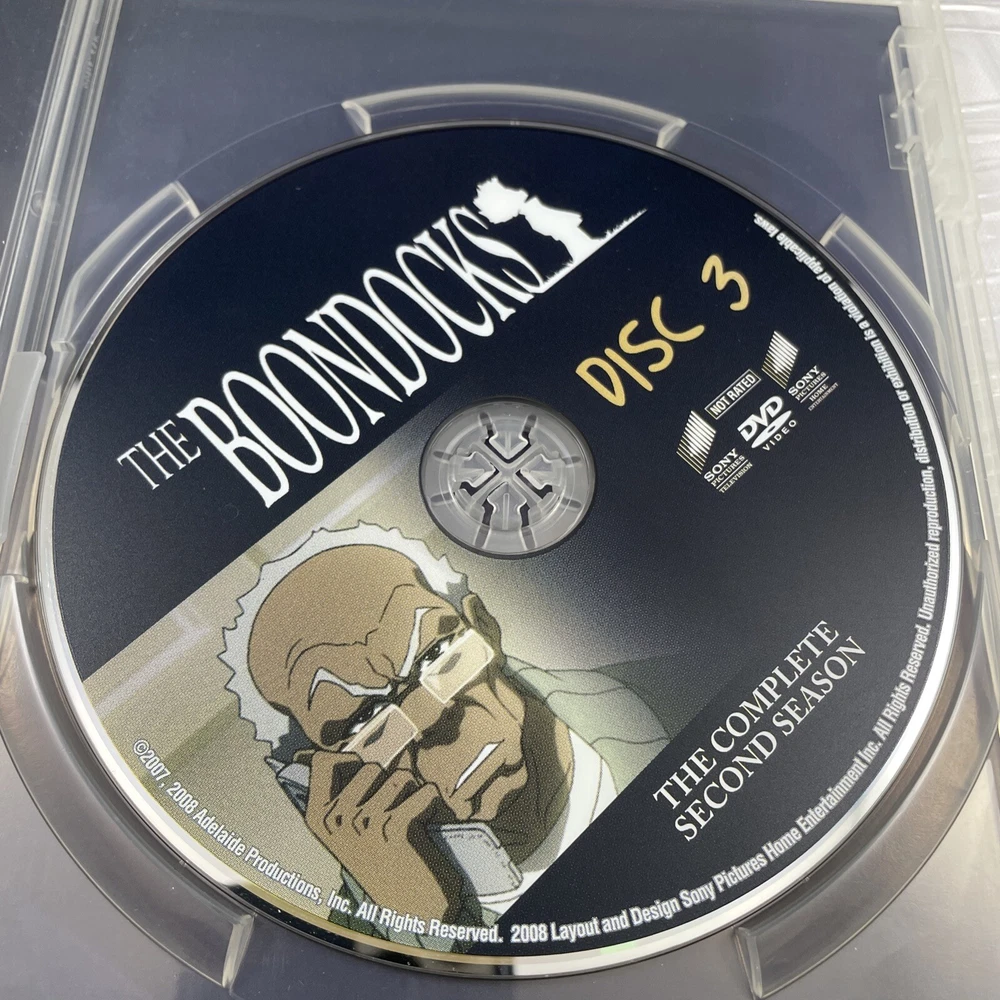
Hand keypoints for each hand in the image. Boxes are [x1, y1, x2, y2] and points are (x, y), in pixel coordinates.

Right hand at [305, 751, 462, 921]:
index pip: (322, 761)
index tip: (363, 775)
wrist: (409, 909)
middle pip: (370, 766)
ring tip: (408, 820)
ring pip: (400, 776)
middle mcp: (335, 819)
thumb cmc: (383, 862)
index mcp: (317, 818)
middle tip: (393, 811)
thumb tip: (356, 746)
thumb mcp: (353, 828)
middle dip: (389, 780)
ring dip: (412, 793)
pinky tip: (424, 821)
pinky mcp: (394, 828)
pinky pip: (422, 791)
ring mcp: (362, 823)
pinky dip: (431, 801)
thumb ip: (349, 790)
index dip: (348, 759)